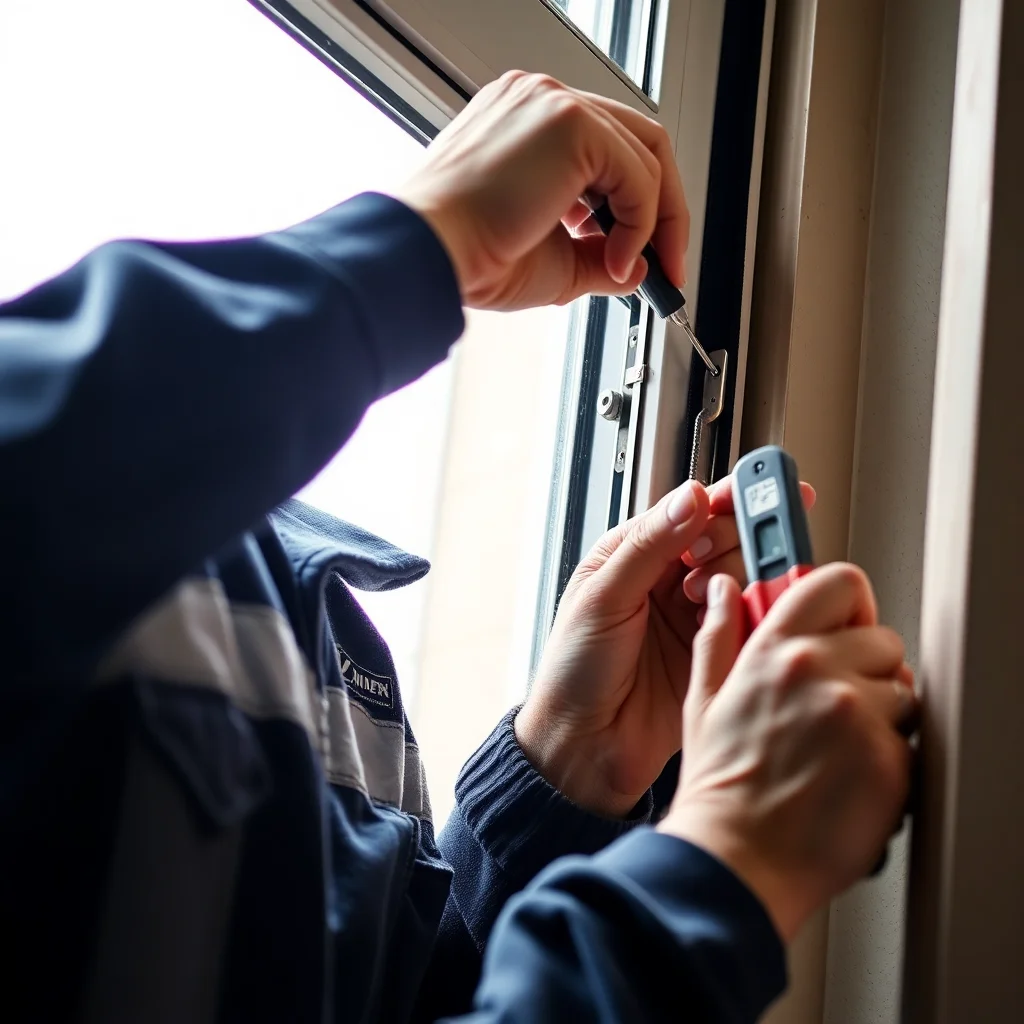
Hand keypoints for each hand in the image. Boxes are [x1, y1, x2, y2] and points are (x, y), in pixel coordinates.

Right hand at [394, 71, 688, 310]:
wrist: (432, 255)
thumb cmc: (469, 256)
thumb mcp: (553, 260)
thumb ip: (600, 255)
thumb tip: (639, 267)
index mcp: (527, 124)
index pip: (606, 151)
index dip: (635, 207)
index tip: (645, 255)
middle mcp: (540, 102)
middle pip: (637, 142)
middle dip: (662, 210)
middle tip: (668, 264)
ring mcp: (553, 103)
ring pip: (644, 154)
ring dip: (653, 222)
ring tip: (632, 271)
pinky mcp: (568, 120)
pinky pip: (638, 173)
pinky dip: (641, 224)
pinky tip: (615, 260)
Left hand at [515, 477, 813, 817]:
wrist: (583, 747)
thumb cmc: (573, 672)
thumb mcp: (602, 598)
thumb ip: (648, 546)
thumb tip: (689, 499)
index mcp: (633, 554)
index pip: (689, 512)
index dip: (728, 498)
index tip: (764, 486)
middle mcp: (668, 580)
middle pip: (726, 539)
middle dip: (729, 544)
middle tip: (711, 567)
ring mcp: (695, 616)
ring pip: (743, 577)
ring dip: (738, 581)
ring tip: (704, 601)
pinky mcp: (718, 652)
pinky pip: (751, 621)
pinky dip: (755, 616)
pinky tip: (742, 620)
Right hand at [658, 565, 916, 942]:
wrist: (738, 859)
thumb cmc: (720, 787)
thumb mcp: (703, 699)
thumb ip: (718, 635)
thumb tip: (723, 591)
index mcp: (774, 650)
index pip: (838, 583)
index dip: (848, 605)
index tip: (845, 625)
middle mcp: (820, 672)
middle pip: (883, 639)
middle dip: (867, 667)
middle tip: (836, 704)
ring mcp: (858, 716)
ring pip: (904, 692)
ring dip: (882, 714)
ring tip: (838, 747)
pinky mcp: (889, 761)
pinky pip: (911, 741)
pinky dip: (889, 758)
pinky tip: (849, 776)